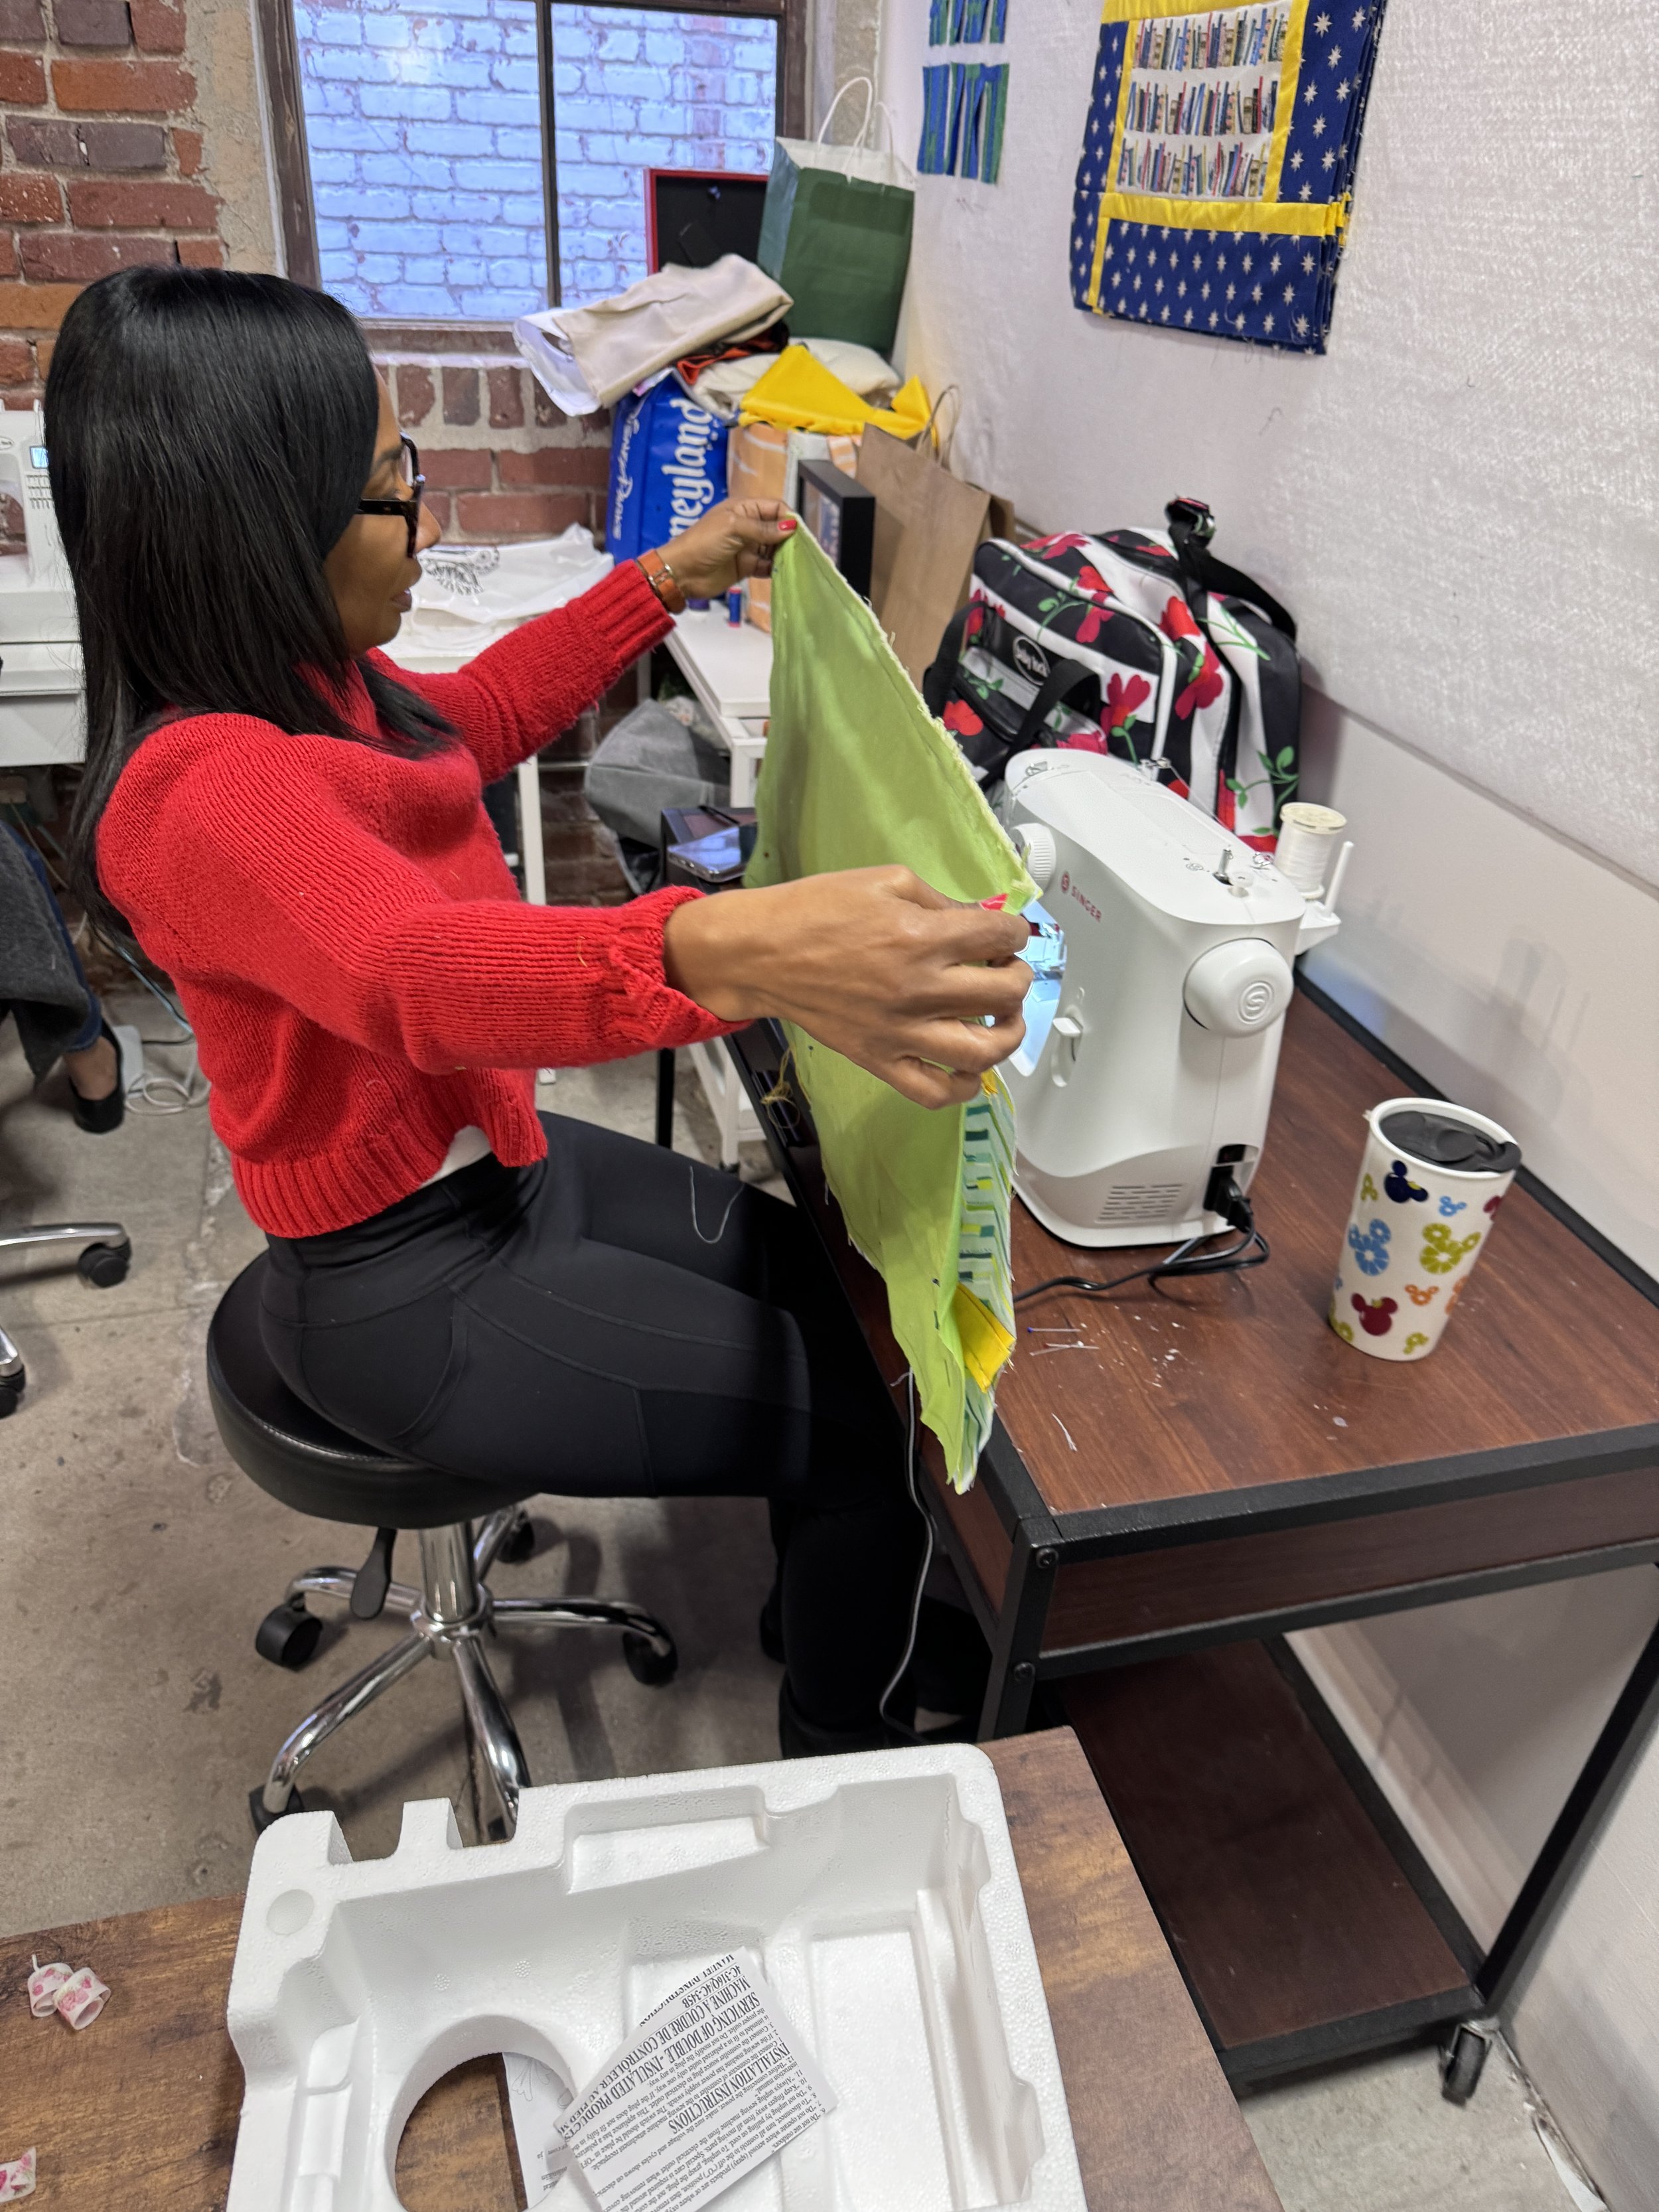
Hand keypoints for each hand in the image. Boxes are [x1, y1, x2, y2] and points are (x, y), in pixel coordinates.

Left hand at [652, 499, 795, 598]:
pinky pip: (768, 566)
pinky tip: (785, 572)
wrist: (682, 572)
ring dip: (785, 554)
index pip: (775, 507)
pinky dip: (777, 569)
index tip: (799, 531)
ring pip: (775, 548)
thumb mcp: (733, 528)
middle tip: (802, 550)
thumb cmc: (703, 543)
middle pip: (778, 528)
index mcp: (744, 509)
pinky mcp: (747, 566)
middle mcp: (749, 526)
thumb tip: (791, 527)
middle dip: (790, 537)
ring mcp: (748, 547)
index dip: (788, 517)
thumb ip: (763, 528)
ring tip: (796, 562)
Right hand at [664, 866, 1030, 1108]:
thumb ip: (939, 900)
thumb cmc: (817, 909)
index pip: (1001, 937)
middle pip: (1005, 994)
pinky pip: (933, 1092)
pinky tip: (968, 1068)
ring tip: (1004, 1020)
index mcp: (923, 937)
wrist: (761, 953)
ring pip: (982, 1052)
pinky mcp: (879, 1060)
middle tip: (1005, 969)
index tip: (1006, 934)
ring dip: (1008, 1034)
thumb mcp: (884, 880)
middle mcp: (919, 989)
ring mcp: (901, 1032)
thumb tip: (979, 921)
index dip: (1015, 932)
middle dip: (1017, 976)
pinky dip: (962, 1087)